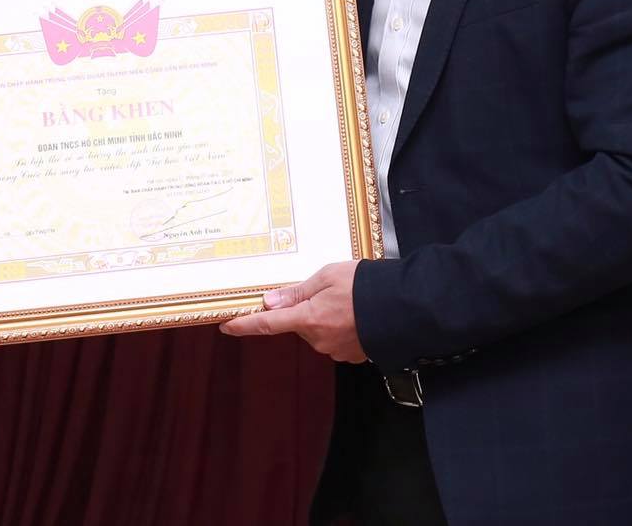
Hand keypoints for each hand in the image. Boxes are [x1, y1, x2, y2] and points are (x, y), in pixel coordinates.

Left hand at [220, 260, 364, 361]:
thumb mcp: (327, 276)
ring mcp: (336, 350)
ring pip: (318, 331)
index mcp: (308, 318)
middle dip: (305, 309)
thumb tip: (271, 303)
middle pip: (299, 324)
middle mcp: (318, 339)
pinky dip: (340, 326)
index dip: (245, 325)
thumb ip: (297, 292)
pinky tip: (356, 314)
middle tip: (328, 289)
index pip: (268, 324)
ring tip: (349, 299)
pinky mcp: (352, 355)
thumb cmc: (365, 285)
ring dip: (325, 316)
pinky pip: (335, 338)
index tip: (227, 326)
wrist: (404, 307)